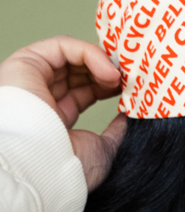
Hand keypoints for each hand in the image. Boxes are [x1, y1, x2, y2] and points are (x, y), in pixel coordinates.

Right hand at [0, 36, 125, 190]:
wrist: (43, 164)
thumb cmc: (69, 165)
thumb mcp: (103, 149)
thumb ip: (117, 130)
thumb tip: (131, 116)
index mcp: (56, 119)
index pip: (85, 91)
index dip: (108, 85)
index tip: (132, 90)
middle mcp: (43, 97)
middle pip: (79, 70)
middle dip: (108, 71)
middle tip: (131, 80)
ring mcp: (33, 78)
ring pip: (72, 56)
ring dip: (103, 63)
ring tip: (121, 79)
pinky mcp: (26, 63)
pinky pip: (63, 46)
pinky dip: (90, 53)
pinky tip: (109, 72)